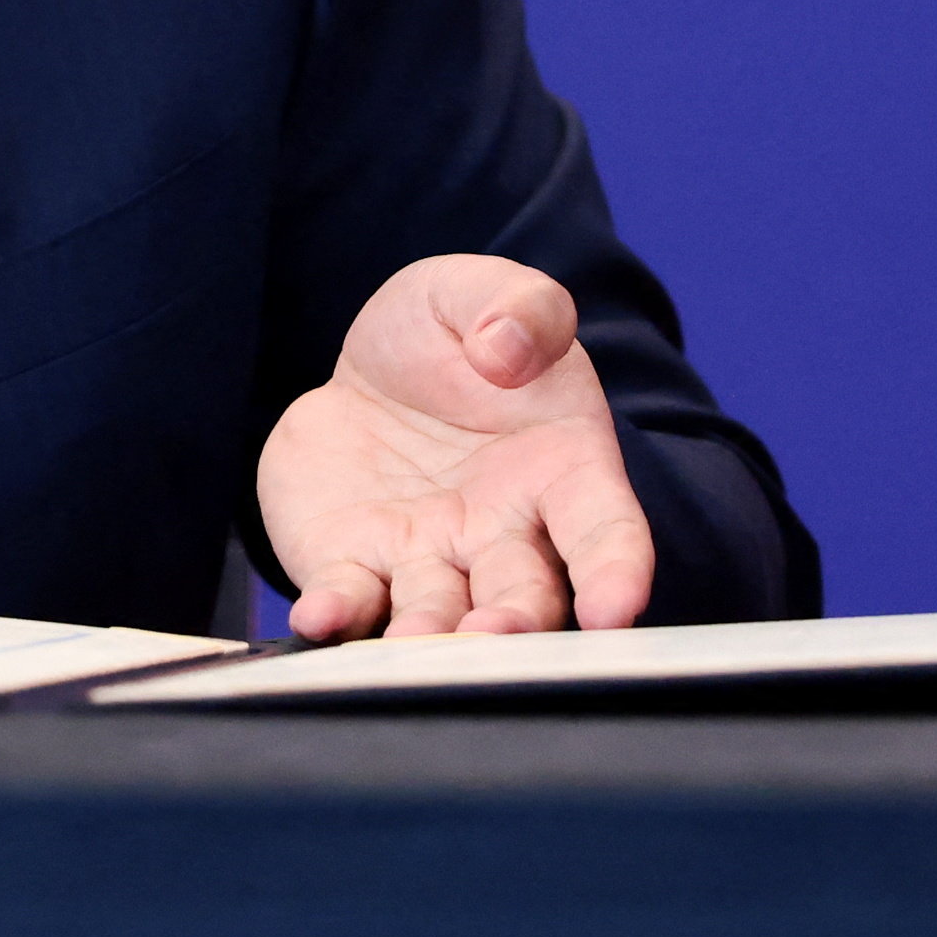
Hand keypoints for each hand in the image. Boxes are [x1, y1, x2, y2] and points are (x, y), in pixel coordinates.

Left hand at [254, 254, 657, 639]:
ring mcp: (429, 559)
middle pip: (524, 596)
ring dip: (427, 636)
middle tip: (493, 638)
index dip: (615, 571)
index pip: (605, 530)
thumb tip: (504, 351)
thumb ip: (518, 306)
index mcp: (562, 469)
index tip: (614, 608)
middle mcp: (504, 533)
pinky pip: (350, 596)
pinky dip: (338, 612)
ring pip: (438, 615)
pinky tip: (321, 616)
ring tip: (411, 644)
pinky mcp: (356, 564)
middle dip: (512, 625)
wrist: (373, 371)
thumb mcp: (484, 292)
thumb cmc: (456, 335)